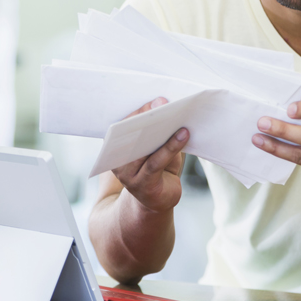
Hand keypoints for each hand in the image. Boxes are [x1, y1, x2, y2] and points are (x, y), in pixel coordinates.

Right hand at [110, 98, 188, 212]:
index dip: (139, 111)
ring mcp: (127, 174)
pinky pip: (156, 162)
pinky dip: (171, 147)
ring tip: (178, 120)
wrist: (156, 201)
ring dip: (162, 132)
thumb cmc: (158, 168)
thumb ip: (158, 131)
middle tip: (164, 104)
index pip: (124, 124)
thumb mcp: (157, 147)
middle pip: (131, 134)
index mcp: (115, 146)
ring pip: (144, 148)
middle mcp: (117, 159)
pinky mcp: (142, 184)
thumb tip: (168, 108)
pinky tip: (184, 135)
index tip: (156, 100)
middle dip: (148, 117)